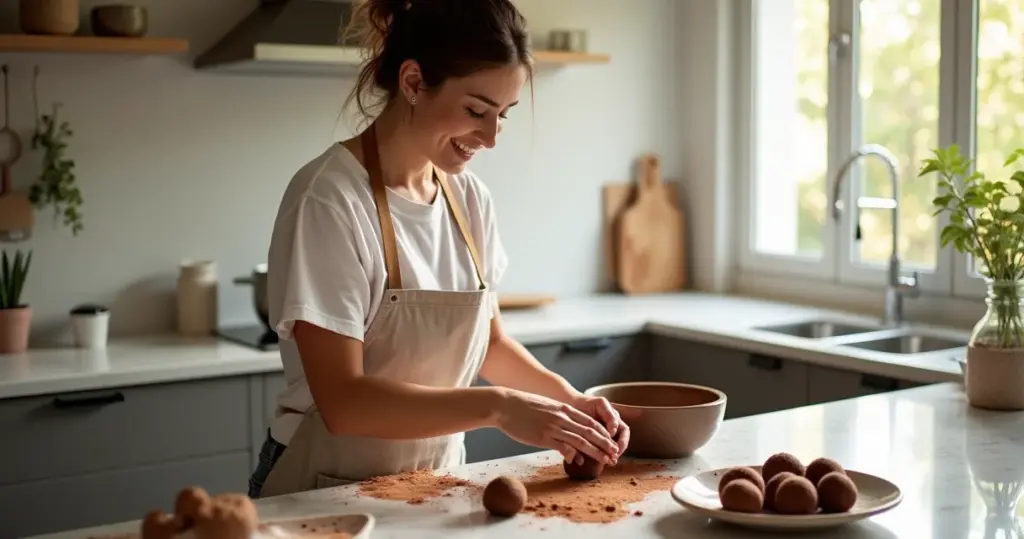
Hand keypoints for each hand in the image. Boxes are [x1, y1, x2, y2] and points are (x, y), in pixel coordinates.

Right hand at [494, 389, 619, 464]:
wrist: (505, 404)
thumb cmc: (523, 406)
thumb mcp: (547, 407)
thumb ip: (560, 417)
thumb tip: (566, 429)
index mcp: (565, 409)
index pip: (591, 422)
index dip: (604, 435)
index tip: (611, 445)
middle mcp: (562, 417)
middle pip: (591, 432)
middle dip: (605, 445)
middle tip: (615, 456)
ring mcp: (553, 426)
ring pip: (581, 440)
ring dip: (595, 452)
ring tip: (605, 461)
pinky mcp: (543, 436)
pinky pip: (562, 447)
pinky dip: (571, 455)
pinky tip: (576, 462)